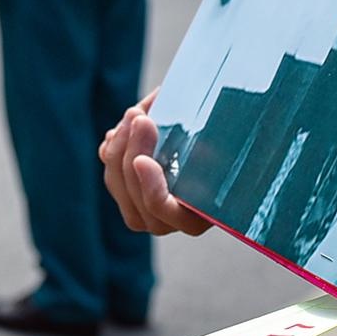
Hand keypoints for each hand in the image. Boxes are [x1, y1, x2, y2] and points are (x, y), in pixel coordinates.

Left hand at [99, 92, 211, 236]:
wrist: (209, 143)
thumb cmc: (225, 143)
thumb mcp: (221, 144)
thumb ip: (212, 137)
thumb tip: (186, 116)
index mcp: (196, 218)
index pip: (168, 213)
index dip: (152, 189)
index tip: (143, 160)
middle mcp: (166, 221)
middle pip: (136, 194)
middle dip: (132, 151)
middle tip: (140, 117)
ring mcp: (142, 209)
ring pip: (117, 182)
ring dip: (121, 144)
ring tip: (135, 114)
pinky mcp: (125, 192)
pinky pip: (111, 171)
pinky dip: (113, 147)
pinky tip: (123, 128)